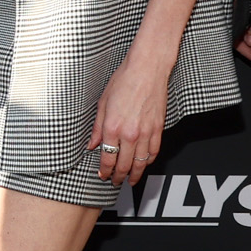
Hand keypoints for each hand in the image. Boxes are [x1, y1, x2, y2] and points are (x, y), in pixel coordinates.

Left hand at [87, 49, 171, 189]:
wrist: (147, 69)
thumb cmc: (124, 80)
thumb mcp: (102, 103)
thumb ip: (97, 128)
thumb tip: (92, 144)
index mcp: (112, 127)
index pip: (107, 158)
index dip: (104, 170)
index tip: (103, 175)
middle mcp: (130, 133)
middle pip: (124, 165)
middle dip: (118, 176)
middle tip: (115, 181)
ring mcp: (146, 132)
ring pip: (141, 163)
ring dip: (135, 174)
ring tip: (130, 180)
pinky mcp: (158, 129)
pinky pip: (154, 152)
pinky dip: (149, 162)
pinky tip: (145, 165)